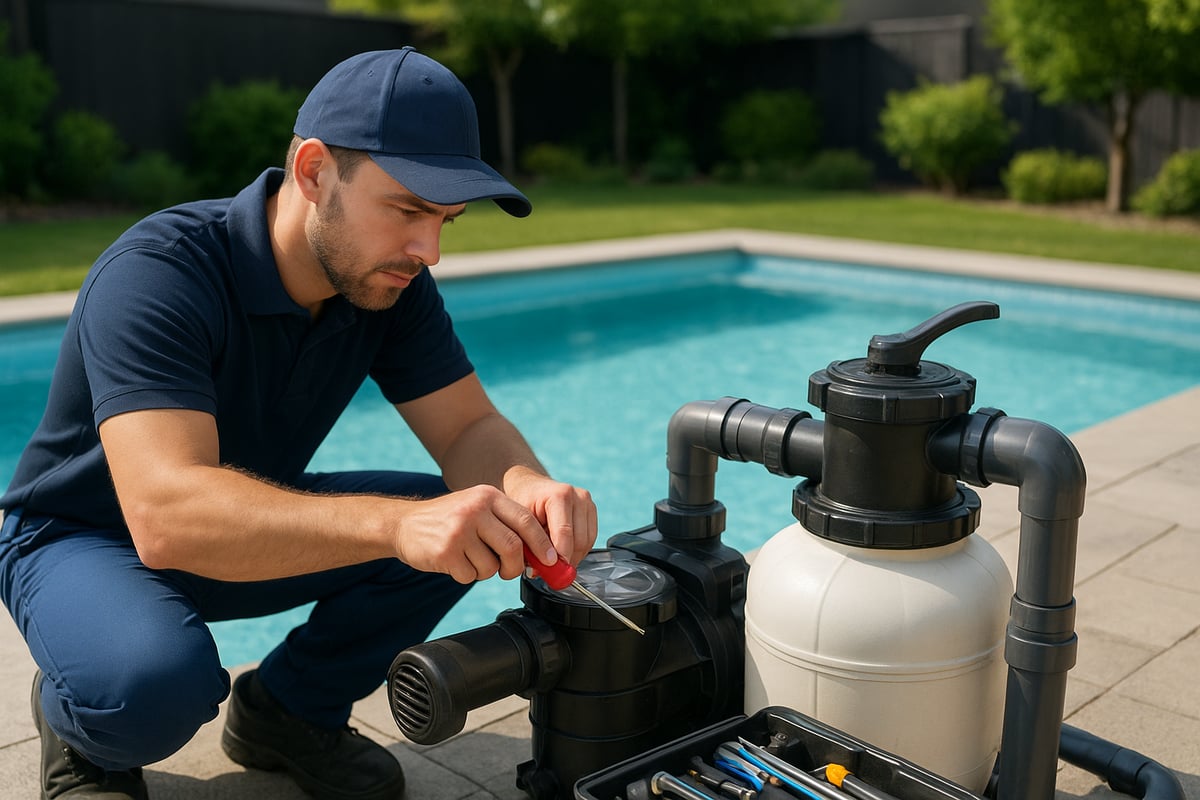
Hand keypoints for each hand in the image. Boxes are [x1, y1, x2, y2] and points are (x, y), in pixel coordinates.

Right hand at [393, 485, 553, 583]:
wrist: (404, 524)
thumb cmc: (449, 521)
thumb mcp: (478, 509)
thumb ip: (506, 524)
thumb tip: (541, 554)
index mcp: (488, 496)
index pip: (526, 520)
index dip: (542, 544)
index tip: (551, 560)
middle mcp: (475, 510)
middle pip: (513, 547)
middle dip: (515, 566)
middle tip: (509, 571)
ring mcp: (459, 531)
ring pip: (492, 566)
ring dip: (486, 571)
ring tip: (471, 559)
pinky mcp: (445, 552)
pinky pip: (470, 575)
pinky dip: (467, 575)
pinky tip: (455, 562)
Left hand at [502, 466, 597, 565]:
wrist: (531, 487)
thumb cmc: (524, 503)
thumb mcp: (521, 524)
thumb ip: (530, 546)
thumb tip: (540, 572)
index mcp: (559, 495)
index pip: (565, 532)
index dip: (560, 556)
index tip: (553, 572)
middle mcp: (577, 497)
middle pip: (579, 540)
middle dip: (566, 560)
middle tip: (552, 572)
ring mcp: (587, 503)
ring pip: (587, 542)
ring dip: (572, 556)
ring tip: (555, 559)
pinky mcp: (592, 511)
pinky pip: (590, 539)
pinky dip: (578, 550)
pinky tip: (563, 550)